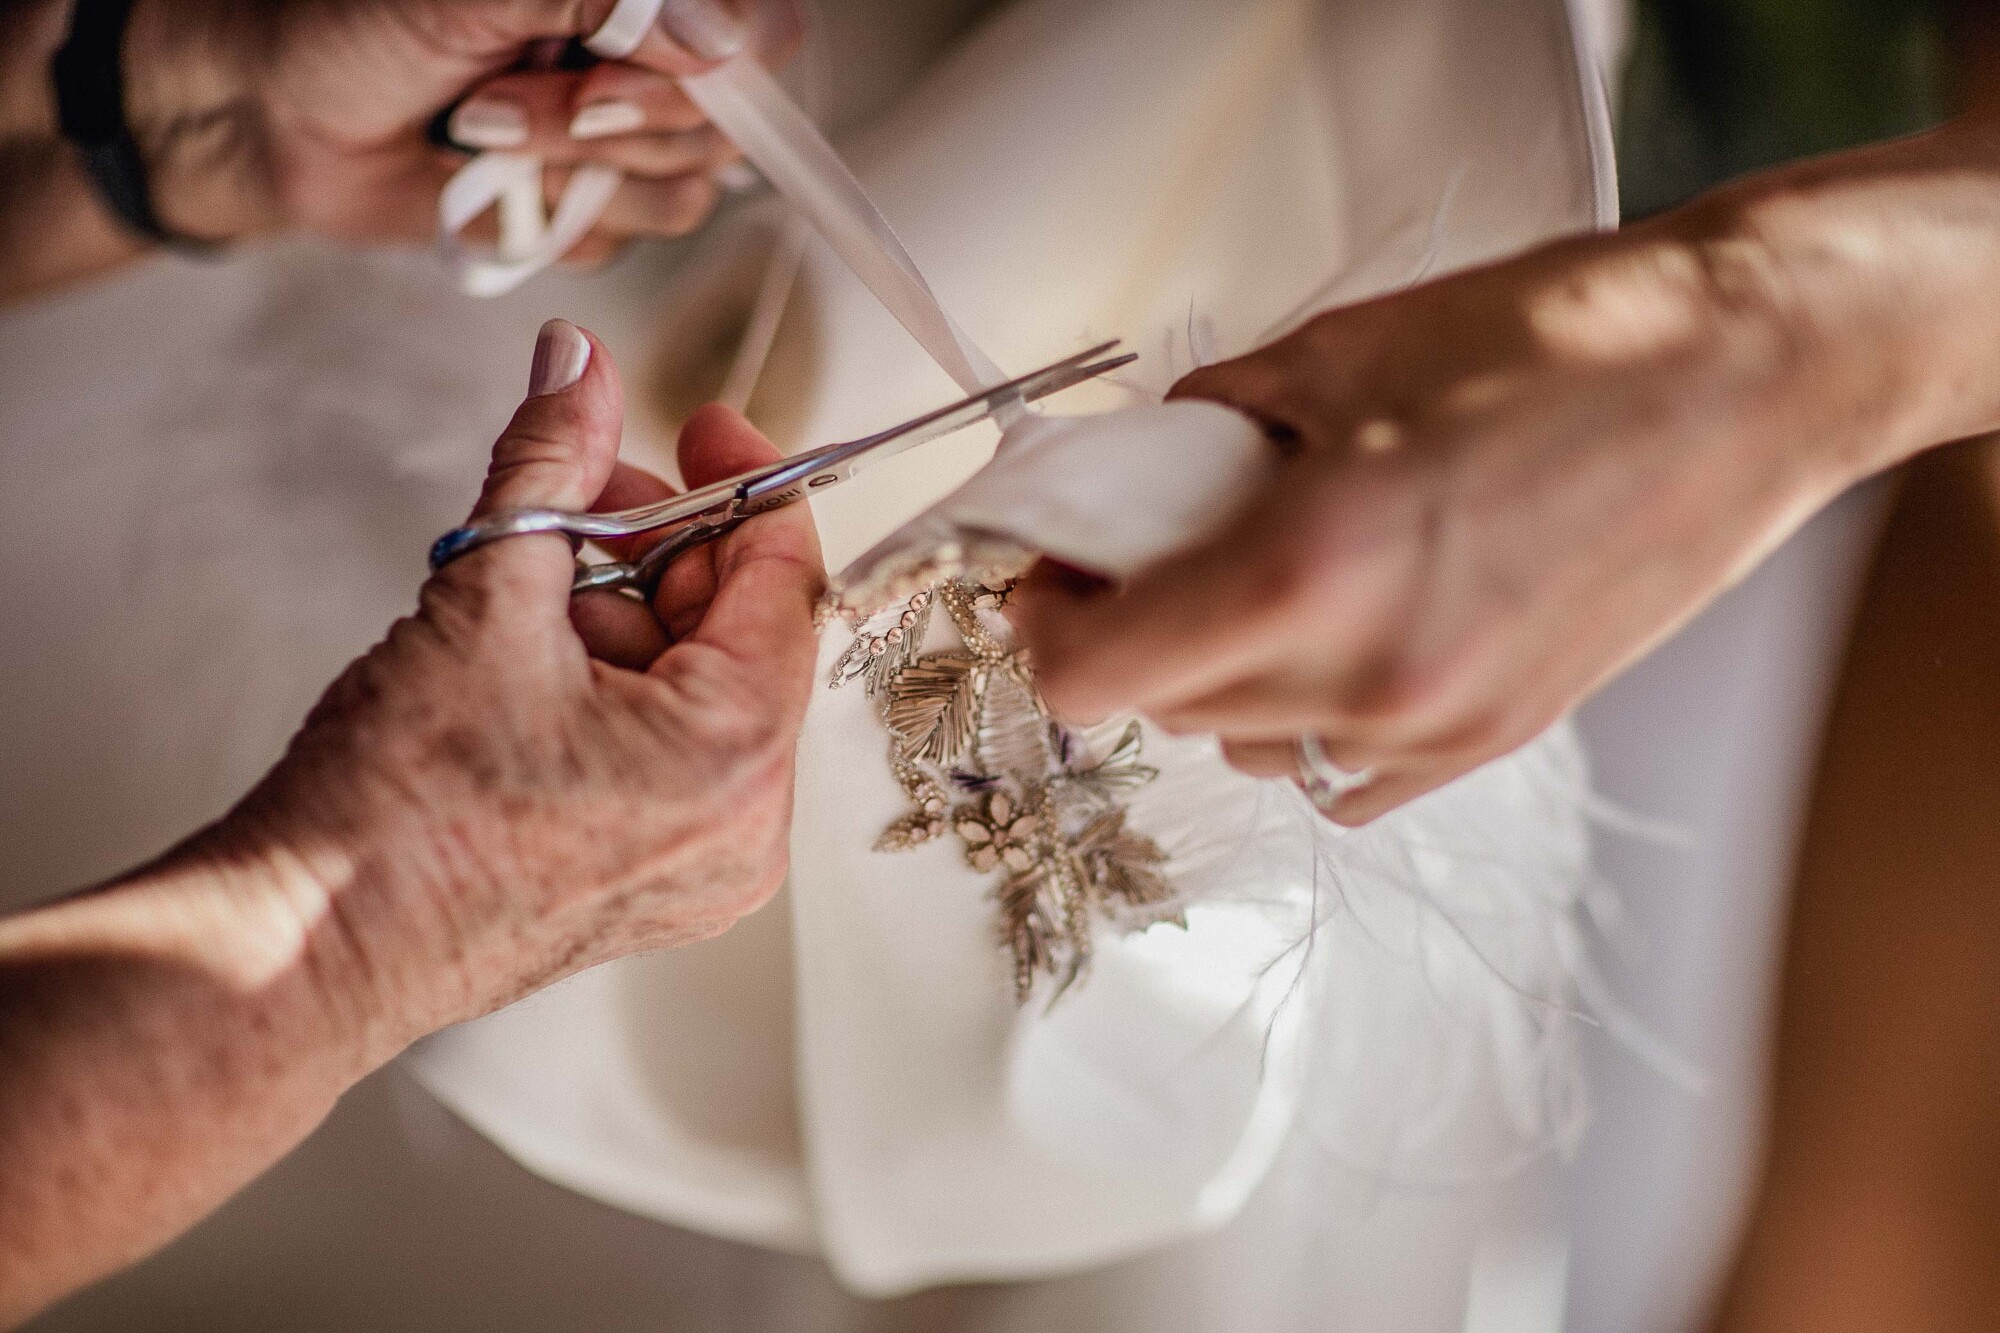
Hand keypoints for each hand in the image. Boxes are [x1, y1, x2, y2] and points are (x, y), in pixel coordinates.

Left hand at [126, 0, 798, 248]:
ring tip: (478, 129)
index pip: (762, 33)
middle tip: (507, 96)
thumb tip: (726, 37)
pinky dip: (546, 218)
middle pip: (724, 126)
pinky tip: (485, 177)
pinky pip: (622, 243)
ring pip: (681, 194)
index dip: (722, 72)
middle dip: (609, 123)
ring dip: (565, 173)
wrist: (272, 113)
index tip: (619, 75)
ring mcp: (623, 140)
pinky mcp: (592, 208)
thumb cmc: (354, 24)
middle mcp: (648, 60)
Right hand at [226, 317, 823, 1045]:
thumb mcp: (484, 596)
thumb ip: (550, 463)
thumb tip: (577, 366)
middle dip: (658, 555)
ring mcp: (704, 871)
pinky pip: (673, 756)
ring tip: (515, 614)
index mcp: (736, 756)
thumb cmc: (392, 814)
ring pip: (700, 692)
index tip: (704, 429)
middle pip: (743, 634)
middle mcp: (746, 829)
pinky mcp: (656, 889)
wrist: (305, 951)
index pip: (786, 578)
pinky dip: (617, 693)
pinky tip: (526, 677)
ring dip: (623, 623)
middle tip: (575, 511)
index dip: (744, 484)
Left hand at [1014, 214, 1887, 823]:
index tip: (1051, 579)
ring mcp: (1435, 726)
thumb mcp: (1343, 350)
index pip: (1096, 674)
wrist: (1744, 379)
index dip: (1045, 628)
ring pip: (1252, 749)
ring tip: (1261, 587)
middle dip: (1132, 637)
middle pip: (1168, 710)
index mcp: (1305, 570)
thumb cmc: (1561, 342)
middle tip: (1144, 557)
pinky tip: (1338, 641)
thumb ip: (1212, 423)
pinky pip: (1345, 775)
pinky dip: (1308, 721)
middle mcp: (1363, 677)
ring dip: (1219, 681)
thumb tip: (1144, 463)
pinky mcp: (1496, 742)